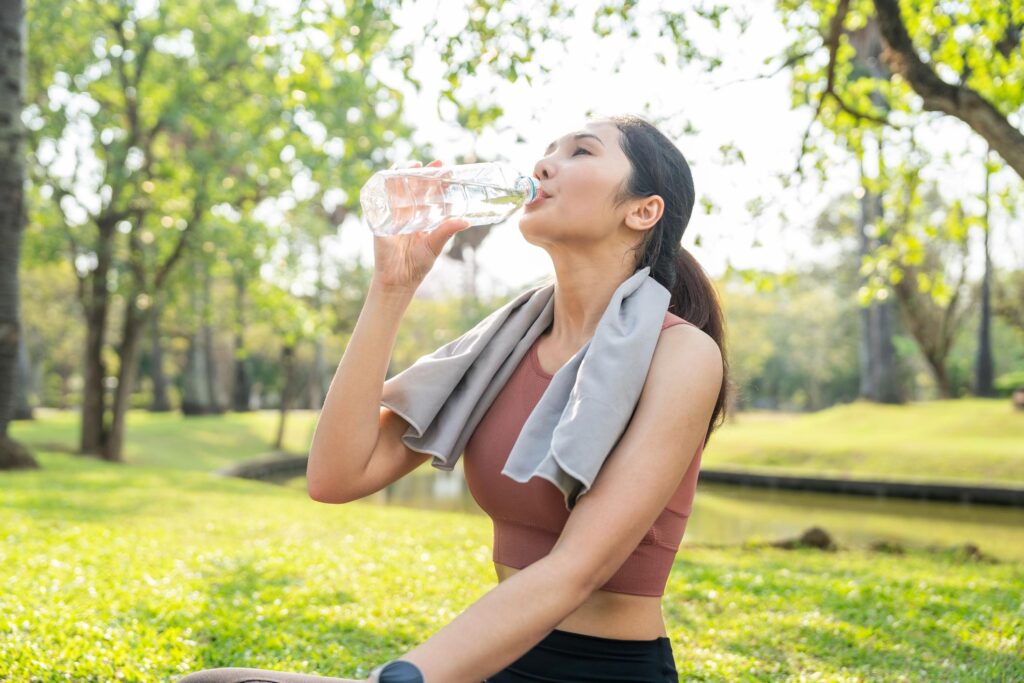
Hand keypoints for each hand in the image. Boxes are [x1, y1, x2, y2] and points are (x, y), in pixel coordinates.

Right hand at [371, 159, 470, 291]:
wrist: (397, 279)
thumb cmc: (417, 265)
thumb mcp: (435, 245)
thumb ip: (447, 231)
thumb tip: (466, 221)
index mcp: (424, 219)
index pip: (433, 196)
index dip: (440, 183)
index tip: (449, 171)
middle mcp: (410, 214)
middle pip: (418, 188)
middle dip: (426, 174)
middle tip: (437, 162)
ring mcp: (395, 214)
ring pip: (401, 189)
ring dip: (407, 175)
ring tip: (415, 164)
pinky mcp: (381, 218)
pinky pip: (382, 198)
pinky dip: (385, 184)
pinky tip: (390, 173)